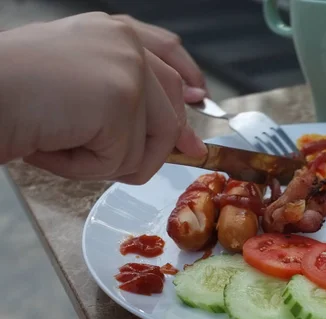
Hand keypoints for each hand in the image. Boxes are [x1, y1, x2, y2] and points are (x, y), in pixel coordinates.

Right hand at [0, 12, 206, 183]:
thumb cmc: (10, 93)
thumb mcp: (77, 85)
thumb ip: (127, 99)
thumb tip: (184, 139)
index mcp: (113, 33)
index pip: (169, 53)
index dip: (187, 79)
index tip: (198, 99)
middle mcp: (127, 44)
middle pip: (168, 115)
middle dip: (148, 150)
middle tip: (112, 162)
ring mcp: (128, 69)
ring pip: (149, 146)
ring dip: (104, 162)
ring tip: (59, 141)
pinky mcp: (121, 99)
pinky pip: (123, 160)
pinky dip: (86, 168)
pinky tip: (54, 145)